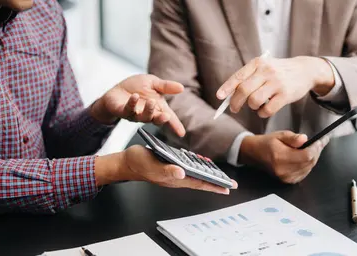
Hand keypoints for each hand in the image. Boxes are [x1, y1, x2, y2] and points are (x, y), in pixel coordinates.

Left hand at [91, 74, 185, 136]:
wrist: (117, 89)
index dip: (176, 125)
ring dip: (148, 110)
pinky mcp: (124, 112)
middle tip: (166, 116)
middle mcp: (148, 113)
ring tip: (151, 102)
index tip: (181, 133)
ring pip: (144, 117)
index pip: (170, 118)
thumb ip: (166, 86)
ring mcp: (136, 114)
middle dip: (162, 119)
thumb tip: (181, 88)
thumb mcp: (153, 83)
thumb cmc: (136, 87)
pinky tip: (134, 97)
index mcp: (158, 107)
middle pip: (157, 119)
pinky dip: (132, 103)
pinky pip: (129, 110)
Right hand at [95, 145, 237, 193]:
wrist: (126, 162)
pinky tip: (203, 164)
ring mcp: (174, 173)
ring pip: (195, 175)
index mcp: (174, 178)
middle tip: (230, 184)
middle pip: (200, 181)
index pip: (199, 183)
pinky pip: (188, 169)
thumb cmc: (137, 163)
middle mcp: (176, 177)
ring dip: (208, 176)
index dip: (213, 185)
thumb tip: (182, 173)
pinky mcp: (171, 166)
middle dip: (215, 183)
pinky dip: (197, 167)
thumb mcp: (152, 165)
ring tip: (221, 177)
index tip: (227, 188)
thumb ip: (166, 171)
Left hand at [216, 56, 334, 117]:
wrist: (305, 70)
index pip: (238, 77)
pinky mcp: (286, 94)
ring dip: (251, 107)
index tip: (219, 97)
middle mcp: (267, 71)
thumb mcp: (264, 67)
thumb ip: (248, 78)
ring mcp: (277, 82)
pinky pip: (267, 110)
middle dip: (235, 103)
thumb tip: (228, 95)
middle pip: (243, 91)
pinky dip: (262, 113)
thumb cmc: (279, 72)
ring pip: (254, 101)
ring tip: (256, 106)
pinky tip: (265, 110)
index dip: (227, 88)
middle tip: (234, 108)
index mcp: (258, 63)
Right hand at [239, 131, 328, 183]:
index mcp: (280, 156)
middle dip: (317, 152)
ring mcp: (285, 177)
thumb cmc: (267, 143)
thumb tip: (305, 139)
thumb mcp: (279, 135)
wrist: (254, 154)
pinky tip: (307, 158)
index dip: (316, 148)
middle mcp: (283, 169)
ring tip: (315, 148)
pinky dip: (308, 165)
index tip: (321, 140)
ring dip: (314, 158)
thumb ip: (293, 138)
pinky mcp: (287, 181)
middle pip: (309, 162)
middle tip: (320, 142)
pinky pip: (304, 173)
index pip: (306, 155)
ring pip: (308, 168)